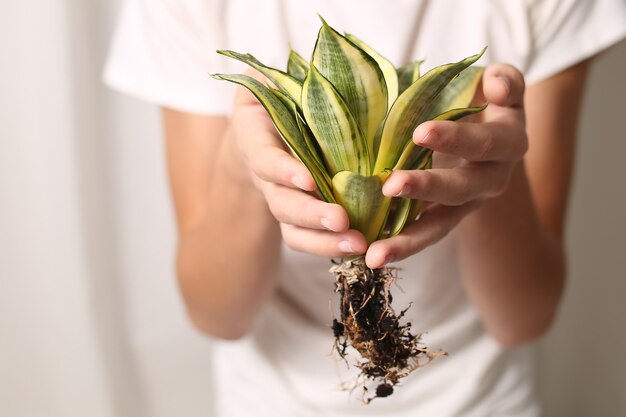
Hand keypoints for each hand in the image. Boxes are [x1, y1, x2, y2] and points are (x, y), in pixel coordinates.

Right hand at [229, 71, 368, 257]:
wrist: (269, 131)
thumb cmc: (280, 99)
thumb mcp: (273, 82)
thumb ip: (275, 77)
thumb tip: (290, 63)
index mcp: (258, 140)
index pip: (266, 159)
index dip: (283, 170)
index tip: (307, 179)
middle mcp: (267, 177)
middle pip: (281, 203)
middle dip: (310, 214)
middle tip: (341, 221)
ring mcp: (284, 200)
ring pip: (295, 230)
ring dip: (325, 241)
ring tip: (359, 245)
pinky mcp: (303, 217)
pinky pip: (313, 237)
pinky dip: (335, 245)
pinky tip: (366, 246)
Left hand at [366, 63, 527, 267]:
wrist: (483, 132)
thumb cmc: (482, 100)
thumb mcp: (500, 85)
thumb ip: (505, 81)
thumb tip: (496, 86)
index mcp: (507, 144)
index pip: (484, 143)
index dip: (456, 138)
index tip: (419, 131)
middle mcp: (491, 180)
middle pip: (461, 189)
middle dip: (427, 188)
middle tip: (391, 185)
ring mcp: (465, 205)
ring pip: (440, 227)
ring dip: (408, 241)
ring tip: (375, 255)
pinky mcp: (443, 219)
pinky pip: (421, 235)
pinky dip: (397, 245)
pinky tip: (369, 255)